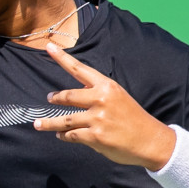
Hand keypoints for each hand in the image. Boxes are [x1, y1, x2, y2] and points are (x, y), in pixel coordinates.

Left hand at [34, 45, 176, 169]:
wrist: (150, 140)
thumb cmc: (133, 119)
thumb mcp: (118, 98)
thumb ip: (97, 94)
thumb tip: (77, 94)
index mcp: (107, 86)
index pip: (79, 69)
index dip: (62, 58)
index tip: (49, 47)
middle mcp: (101, 99)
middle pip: (67, 96)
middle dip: (55, 98)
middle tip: (48, 98)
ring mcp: (98, 118)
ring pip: (65, 120)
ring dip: (49, 123)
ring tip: (39, 124)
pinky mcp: (95, 136)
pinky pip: (72, 135)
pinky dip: (64, 136)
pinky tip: (61, 135)